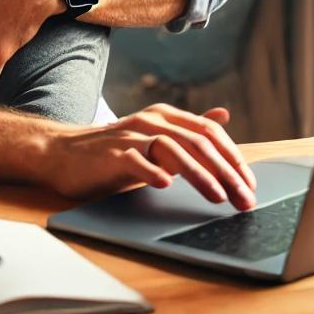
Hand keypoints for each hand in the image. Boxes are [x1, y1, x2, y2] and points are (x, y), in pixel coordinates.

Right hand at [46, 104, 257, 210]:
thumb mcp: (156, 135)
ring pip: (172, 149)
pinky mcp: (112, 154)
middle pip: (197, 142)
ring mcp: (132, 136)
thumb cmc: (115, 149)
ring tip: (218, 196)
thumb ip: (188, 128)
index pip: (209, 132)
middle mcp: (152, 121)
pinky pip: (135, 160)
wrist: (65, 153)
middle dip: (225, 172)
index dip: (233, 156)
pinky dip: (152, 171)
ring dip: (199, 174)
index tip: (249, 184)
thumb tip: (223, 115)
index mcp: (166, 116)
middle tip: (243, 198)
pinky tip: (166, 184)